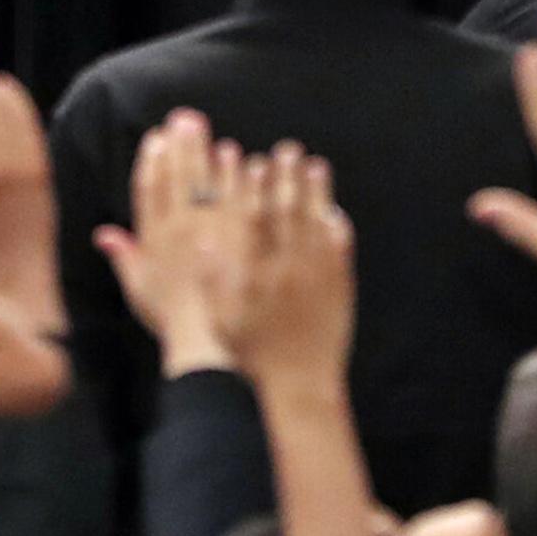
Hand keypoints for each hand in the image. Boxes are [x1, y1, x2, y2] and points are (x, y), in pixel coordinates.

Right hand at [95, 110, 243, 375]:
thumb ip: (124, 257)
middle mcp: (182, 232)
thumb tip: (103, 234)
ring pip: (216, 186)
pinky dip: (249, 183)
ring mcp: (215, 236)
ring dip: (217, 159)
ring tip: (221, 141)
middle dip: (184, 145)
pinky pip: (248, 204)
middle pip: (182, 178)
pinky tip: (256, 165)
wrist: (209, 351)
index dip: (154, 159)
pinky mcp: (244, 243)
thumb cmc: (172, 324)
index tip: (158, 136)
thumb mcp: (140, 291)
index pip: (151, 189)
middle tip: (188, 118)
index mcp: (155, 239)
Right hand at [211, 142, 355, 395]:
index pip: (249, 217)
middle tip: (286, 149)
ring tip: (314, 165)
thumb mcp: (218, 317)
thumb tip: (197, 239)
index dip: (247, 185)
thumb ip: (208, 277)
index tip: (245, 159)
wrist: (296, 387)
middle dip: (285, 176)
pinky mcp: (338, 285)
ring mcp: (315, 274)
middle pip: (285, 210)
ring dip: (314, 191)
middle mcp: (284, 266)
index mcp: (252, 271)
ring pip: (314, 221)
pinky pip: (339, 247)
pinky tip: (333, 208)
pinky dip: (336, 224)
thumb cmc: (249, 354)